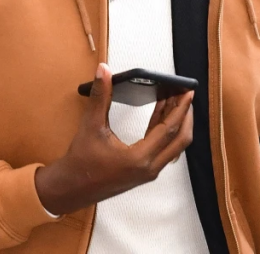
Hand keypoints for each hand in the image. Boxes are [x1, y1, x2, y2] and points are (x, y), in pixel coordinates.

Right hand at [35, 63, 193, 215]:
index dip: (181, 108)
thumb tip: (103, 71)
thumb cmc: (80, 162)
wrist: (70, 189)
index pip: (169, 129)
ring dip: (176, 124)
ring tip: (174, 101)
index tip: (188, 92)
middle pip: (180, 139)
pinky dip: (166, 132)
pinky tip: (160, 115)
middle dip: (185, 115)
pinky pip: (164, 150)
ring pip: (174, 146)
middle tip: (185, 95)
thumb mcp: (90, 126)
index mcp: (139, 158)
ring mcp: (148, 172)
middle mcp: (149, 168)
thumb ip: (99, 96)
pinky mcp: (144, 172)